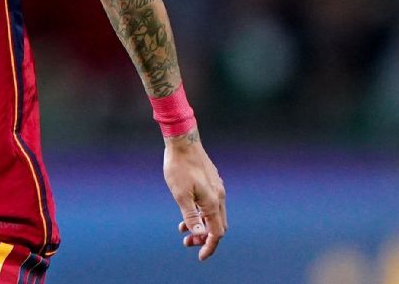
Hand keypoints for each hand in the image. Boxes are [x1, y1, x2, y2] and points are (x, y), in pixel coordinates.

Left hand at [164, 131, 226, 260]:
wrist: (183, 142)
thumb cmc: (179, 167)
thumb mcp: (180, 194)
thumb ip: (190, 215)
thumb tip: (197, 233)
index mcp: (212, 202)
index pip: (216, 232)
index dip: (209, 246)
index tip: (199, 256)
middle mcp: (219, 197)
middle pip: (217, 225)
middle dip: (204, 237)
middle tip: (187, 242)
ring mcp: (216, 188)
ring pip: (213, 215)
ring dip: (201, 225)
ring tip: (183, 229)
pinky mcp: (212, 182)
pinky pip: (210, 204)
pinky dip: (200, 213)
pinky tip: (187, 213)